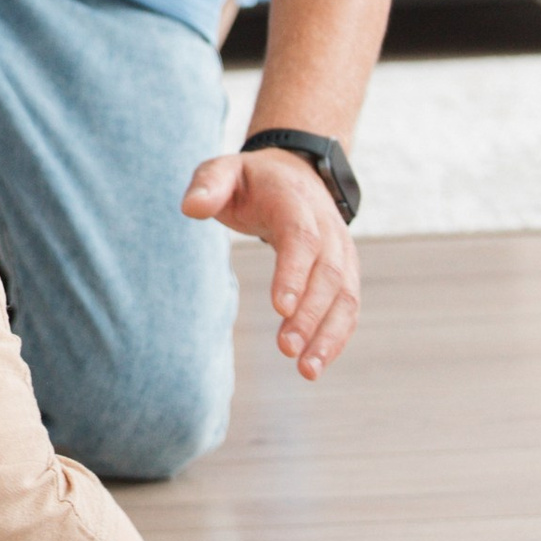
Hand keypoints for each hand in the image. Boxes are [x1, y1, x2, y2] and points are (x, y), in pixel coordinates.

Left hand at [181, 147, 359, 379]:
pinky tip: (316, 364)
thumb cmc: (250, 180)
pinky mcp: (345, 271)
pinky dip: (337, 336)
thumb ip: (208, 186)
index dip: (294, 272)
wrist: (295, 171)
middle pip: (327, 273)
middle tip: (286, 348)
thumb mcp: (224, 170)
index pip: (301, 238)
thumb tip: (191, 209)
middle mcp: (327, 227)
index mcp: (295, 202)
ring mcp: (341, 250)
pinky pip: (348, 307)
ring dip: (329, 334)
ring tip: (306, 369)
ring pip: (346, 295)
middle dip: (310, 314)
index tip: (280, 307)